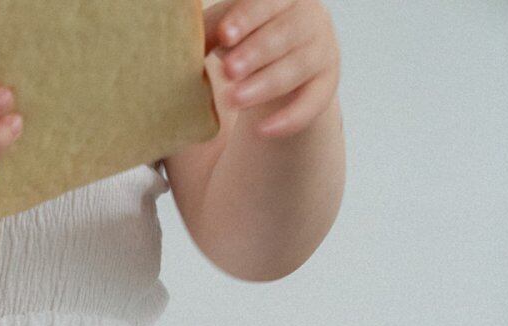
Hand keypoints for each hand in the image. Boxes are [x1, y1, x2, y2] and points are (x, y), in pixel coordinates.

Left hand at [204, 0, 339, 138]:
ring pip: (296, 68)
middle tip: (227, 71)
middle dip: (255, 53)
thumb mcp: (231, 30)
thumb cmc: (250, 38)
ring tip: (233, 99)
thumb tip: (181, 44)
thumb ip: (213, 31)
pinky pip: (312, 103)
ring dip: (264, 84)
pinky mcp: (326, 85)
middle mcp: (311, 18)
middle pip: (285, 33)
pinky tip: (264, 131)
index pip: (269, 1)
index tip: (224, 36)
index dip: (247, 18)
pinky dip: (289, 118)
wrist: (282, 66)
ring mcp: (322, 51)